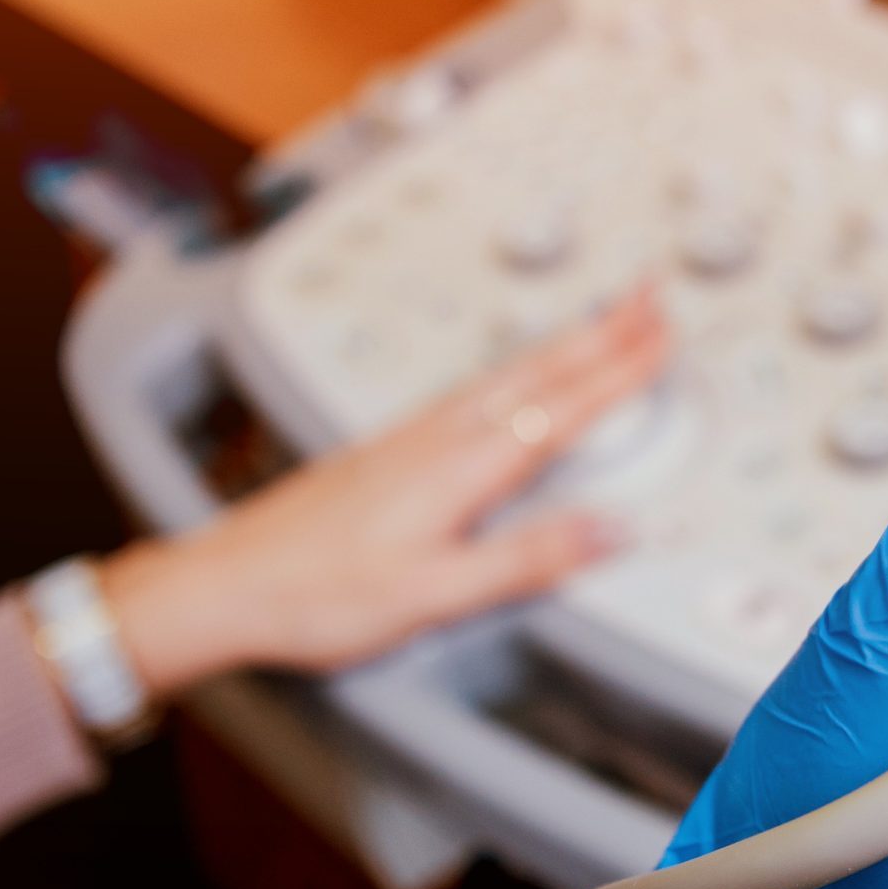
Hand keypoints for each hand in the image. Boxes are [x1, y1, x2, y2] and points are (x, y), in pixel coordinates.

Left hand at [103, 290, 668, 694]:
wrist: (223, 584)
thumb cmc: (315, 595)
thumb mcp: (434, 594)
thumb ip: (527, 559)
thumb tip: (608, 531)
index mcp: (462, 467)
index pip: (562, 408)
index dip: (619, 371)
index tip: (663, 336)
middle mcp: (439, 438)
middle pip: (539, 371)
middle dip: (601, 330)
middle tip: (648, 293)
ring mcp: (413, 437)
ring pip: (509, 374)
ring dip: (565, 342)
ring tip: (603, 321)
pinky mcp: (392, 448)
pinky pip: (477, 388)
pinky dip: (522, 368)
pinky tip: (518, 375)